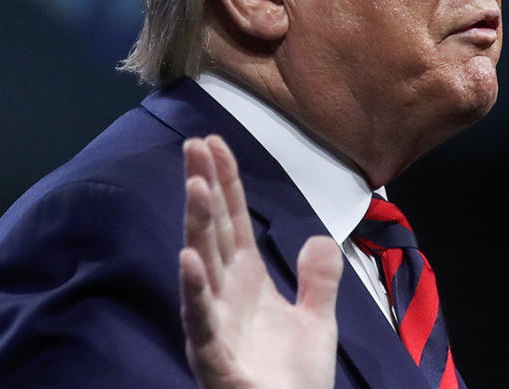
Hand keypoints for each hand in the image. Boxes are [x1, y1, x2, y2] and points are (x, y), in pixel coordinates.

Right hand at [179, 135, 342, 388]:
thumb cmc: (295, 380)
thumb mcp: (317, 321)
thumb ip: (317, 279)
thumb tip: (319, 237)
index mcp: (246, 283)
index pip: (233, 222)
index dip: (225, 183)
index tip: (213, 143)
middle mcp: (224, 296)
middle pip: (212, 232)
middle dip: (204, 189)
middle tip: (194, 145)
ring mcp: (214, 324)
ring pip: (202, 265)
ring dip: (196, 225)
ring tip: (194, 184)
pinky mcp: (214, 356)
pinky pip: (201, 319)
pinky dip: (194, 290)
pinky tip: (188, 259)